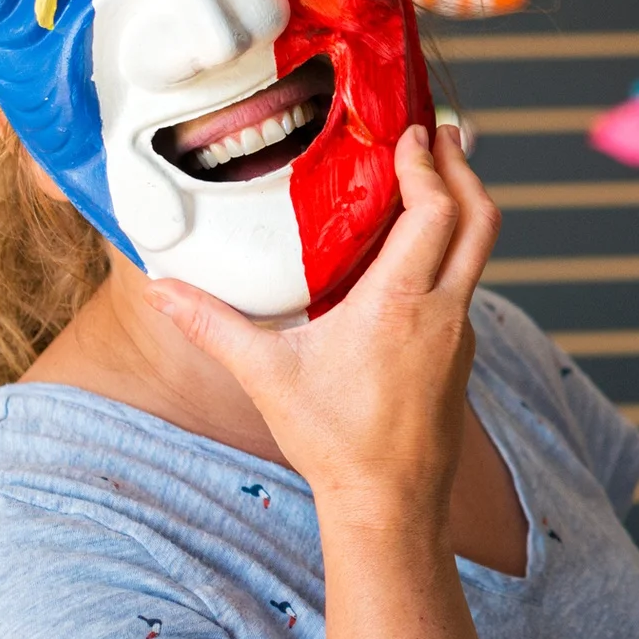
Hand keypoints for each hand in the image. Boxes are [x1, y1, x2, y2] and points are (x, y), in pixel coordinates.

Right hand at [148, 126, 497, 528]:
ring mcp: (460, 334)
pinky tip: (424, 249)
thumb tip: (159, 288)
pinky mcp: (461, 353)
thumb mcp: (267, 376)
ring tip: (439, 174)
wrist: (391, 505)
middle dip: (463, 169)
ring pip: (479, 253)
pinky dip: (455, 250)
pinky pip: (467, 284)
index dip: (427, 166)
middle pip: (479, 220)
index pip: (434, 213)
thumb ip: (213, 326)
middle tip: (442, 133)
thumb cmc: (333, 442)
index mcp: (401, 304)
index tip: (411, 133)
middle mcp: (443, 312)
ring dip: (465, 208)